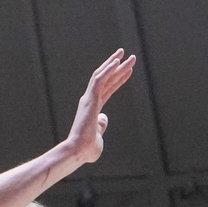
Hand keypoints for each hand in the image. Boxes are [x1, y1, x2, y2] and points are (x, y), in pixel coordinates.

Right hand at [64, 49, 134, 165]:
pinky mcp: (89, 99)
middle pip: (106, 79)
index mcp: (93, 108)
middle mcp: (90, 100)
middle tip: (128, 56)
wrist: (78, 152)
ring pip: (102, 75)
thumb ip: (101, 125)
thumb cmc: (87, 149)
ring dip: (114, 63)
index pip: (108, 89)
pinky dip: (107, 69)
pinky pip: (99, 79)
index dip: (118, 79)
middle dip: (117, 67)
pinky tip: (117, 62)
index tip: (128, 70)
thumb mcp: (99, 136)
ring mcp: (89, 99)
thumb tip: (104, 117)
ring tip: (125, 54)